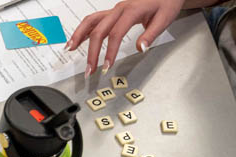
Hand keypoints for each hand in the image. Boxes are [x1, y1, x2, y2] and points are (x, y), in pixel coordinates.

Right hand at [66, 0, 183, 74]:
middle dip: (92, 52)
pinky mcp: (111, 13)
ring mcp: (113, 10)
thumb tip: (141, 48)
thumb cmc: (165, 3)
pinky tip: (76, 41)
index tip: (107, 67)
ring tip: (70, 49)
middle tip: (89, 70)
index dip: (110, 51)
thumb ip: (151, 34)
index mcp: (132, 10)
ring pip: (91, 21)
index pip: (116, 33)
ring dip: (79, 36)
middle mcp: (119, 9)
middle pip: (99, 30)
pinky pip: (93, 20)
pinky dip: (82, 30)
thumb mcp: (164, 19)